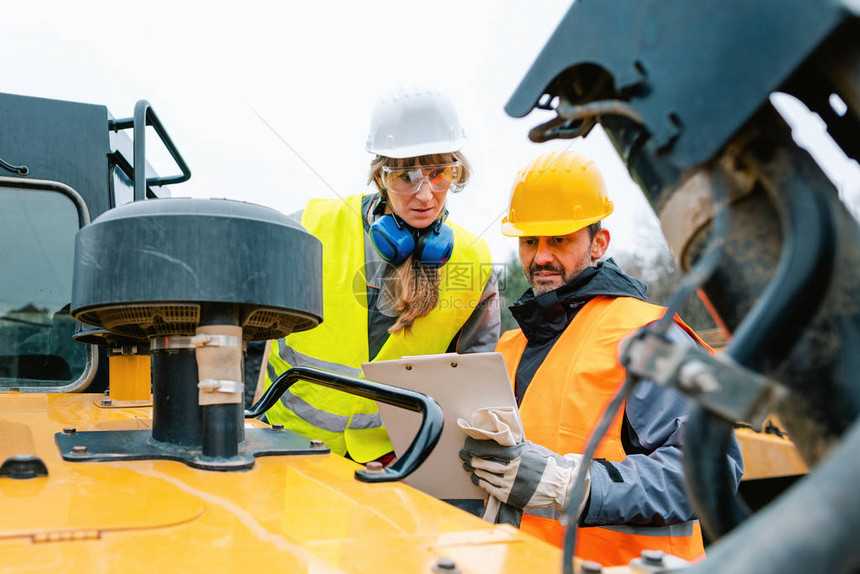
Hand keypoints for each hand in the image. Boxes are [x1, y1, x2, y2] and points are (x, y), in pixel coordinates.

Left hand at [459, 437, 589, 515]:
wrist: (560, 485)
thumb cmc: (546, 464)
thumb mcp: (531, 448)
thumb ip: (515, 445)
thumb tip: (499, 436)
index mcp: (516, 454)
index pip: (489, 449)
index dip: (475, 448)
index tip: (467, 446)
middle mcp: (512, 468)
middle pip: (485, 464)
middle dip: (472, 460)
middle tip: (464, 457)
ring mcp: (512, 483)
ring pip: (487, 477)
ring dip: (476, 472)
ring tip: (470, 468)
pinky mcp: (512, 496)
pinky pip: (492, 490)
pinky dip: (483, 484)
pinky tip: (479, 480)